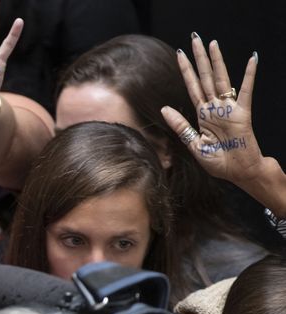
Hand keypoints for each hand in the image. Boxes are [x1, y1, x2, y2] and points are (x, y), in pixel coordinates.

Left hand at [161, 34, 265, 184]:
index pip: (191, 87)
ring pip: (220, 80)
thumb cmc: (219, 162)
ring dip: (216, 61)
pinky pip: (245, 91)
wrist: (238, 173)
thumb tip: (165, 108)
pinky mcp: (242, 114)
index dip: (185, 71)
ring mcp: (228, 109)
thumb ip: (181, 126)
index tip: (179, 54)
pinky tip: (251, 60)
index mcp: (202, 115)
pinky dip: (249, 76)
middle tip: (194, 38)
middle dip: (198, 59)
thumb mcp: (194, 144)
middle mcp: (214, 108)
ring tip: (211, 44)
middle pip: (204, 78)